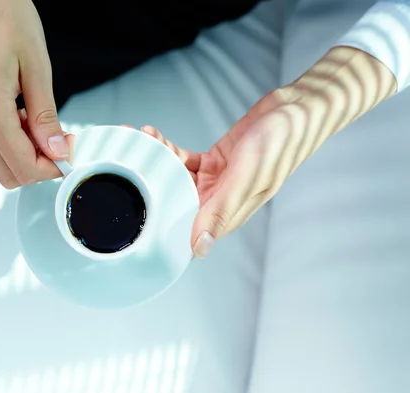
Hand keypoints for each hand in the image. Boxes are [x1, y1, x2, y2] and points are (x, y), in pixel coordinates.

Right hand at [0, 0, 68, 188]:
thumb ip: (46, 115)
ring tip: (42, 129)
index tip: (69, 155)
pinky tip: (26, 121)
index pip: (22, 165)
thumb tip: (58, 151)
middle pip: (5, 174)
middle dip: (37, 168)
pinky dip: (9, 146)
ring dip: (21, 158)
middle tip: (59, 144)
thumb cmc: (7, 18)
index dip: (51, 169)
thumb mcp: (37, 67)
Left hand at [138, 46, 395, 257]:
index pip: (184, 231)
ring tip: (141, 138)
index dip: (156, 222)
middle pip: (172, 201)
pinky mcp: (213, 162)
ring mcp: (215, 182)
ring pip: (173, 178)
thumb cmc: (282, 142)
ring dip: (154, 159)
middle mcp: (218, 201)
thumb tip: (200, 249)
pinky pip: (181, 159)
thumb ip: (221, 211)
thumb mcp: (249, 176)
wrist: (299, 108)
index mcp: (228, 213)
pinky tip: (155, 135)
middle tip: (128, 158)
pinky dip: (166, 148)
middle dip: (147, 183)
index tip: (131, 207)